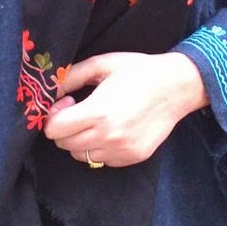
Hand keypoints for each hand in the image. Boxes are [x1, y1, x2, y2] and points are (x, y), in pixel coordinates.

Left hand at [42, 51, 208, 167]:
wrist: (176, 87)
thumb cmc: (138, 71)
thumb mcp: (102, 64)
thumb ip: (72, 76)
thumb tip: (51, 89)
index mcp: (98, 112)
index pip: (54, 129)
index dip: (53, 115)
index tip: (67, 102)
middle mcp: (108, 136)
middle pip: (64, 144)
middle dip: (64, 127)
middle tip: (78, 109)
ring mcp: (121, 150)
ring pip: (80, 156)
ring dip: (79, 139)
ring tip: (94, 119)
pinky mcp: (132, 158)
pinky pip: (101, 160)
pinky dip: (98, 147)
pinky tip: (111, 128)